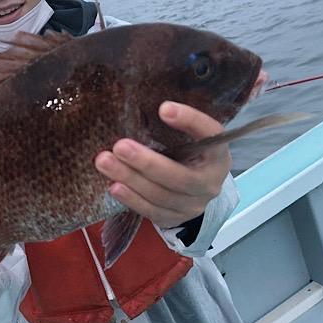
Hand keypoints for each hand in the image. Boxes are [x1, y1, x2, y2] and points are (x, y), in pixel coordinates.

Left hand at [94, 101, 230, 227]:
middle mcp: (210, 181)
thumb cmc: (185, 155)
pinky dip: (131, 199)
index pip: (210, 134)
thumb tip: (135, 104)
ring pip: (161, 195)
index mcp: (217, 153)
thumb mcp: (187, 139)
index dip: (190, 121)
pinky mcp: (174, 218)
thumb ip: (171, 128)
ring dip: (131, 179)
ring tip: (105, 162)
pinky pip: (152, 211)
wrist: (193, 190)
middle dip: (147, 162)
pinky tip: (114, 186)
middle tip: (119, 146)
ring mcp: (193, 204)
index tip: (164, 108)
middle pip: (180, 176)